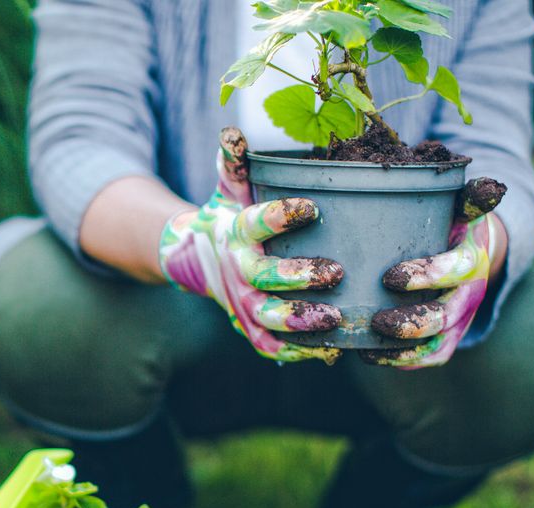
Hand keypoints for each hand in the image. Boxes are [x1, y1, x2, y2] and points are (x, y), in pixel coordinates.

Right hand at [157, 127, 343, 363]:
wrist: (197, 260)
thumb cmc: (229, 216)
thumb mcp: (230, 188)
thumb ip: (236, 162)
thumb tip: (233, 131)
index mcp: (237, 232)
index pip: (257, 223)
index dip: (282, 216)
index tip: (313, 207)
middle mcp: (238, 271)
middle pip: (264, 278)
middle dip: (298, 277)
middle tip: (335, 271)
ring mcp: (243, 303)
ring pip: (269, 317)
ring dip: (301, 320)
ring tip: (336, 317)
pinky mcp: (251, 327)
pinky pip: (272, 345)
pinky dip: (298, 351)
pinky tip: (330, 350)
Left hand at [359, 177, 507, 368]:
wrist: (473, 249)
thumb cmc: (453, 223)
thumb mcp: (461, 206)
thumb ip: (469, 197)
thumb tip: (491, 186)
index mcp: (472, 258)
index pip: (456, 270)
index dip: (427, 276)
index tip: (390, 277)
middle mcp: (469, 293)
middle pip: (446, 317)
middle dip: (412, 322)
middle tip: (377, 321)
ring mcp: (459, 319)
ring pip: (438, 344)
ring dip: (405, 349)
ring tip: (370, 343)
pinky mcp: (448, 337)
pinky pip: (430, 357)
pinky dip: (402, 361)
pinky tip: (369, 356)